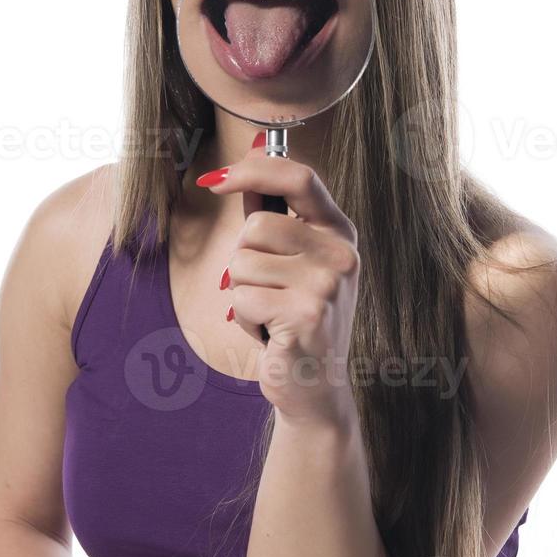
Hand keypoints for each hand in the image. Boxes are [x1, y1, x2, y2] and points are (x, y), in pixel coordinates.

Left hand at [196, 141, 360, 427]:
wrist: (316, 387)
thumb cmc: (295, 319)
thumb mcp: (291, 264)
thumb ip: (270, 218)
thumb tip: (238, 174)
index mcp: (339, 231)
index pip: (299, 178)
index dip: (254, 170)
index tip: (215, 180)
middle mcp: (340, 253)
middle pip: (256, 227)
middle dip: (243, 259)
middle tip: (267, 290)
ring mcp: (327, 284)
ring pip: (244, 263)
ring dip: (243, 293)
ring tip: (271, 314)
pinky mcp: (307, 314)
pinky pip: (244, 298)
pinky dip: (244, 319)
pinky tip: (270, 333)